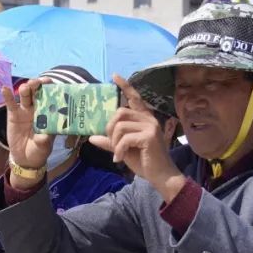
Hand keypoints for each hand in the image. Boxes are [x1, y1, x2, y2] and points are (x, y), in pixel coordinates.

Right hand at [0, 80, 53, 177]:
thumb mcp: (44, 146)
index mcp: (49, 113)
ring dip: (26, 89)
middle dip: (38, 86)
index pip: (51, 97)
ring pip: (26, 96)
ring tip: (25, 88)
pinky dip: (7, 96)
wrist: (25, 158)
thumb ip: (44, 140)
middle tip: (37, 83)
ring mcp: (25, 110)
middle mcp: (38, 109)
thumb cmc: (39, 150)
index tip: (50, 84)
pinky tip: (4, 89)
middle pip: (38, 93)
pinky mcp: (13, 114)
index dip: (51, 89)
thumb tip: (45, 136)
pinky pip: (11, 104)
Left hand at [90, 75, 184, 201]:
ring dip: (114, 142)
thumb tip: (91, 137)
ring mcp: (150, 126)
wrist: (160, 176)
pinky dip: (118, 150)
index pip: (134, 98)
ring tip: (117, 153)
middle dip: (110, 128)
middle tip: (112, 142)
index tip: (114, 76)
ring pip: (120, 126)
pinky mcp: (149, 136)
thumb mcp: (123, 149)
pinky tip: (119, 159)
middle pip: (120, 112)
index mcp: (144, 119)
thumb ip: (110, 142)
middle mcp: (149, 119)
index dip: (125, 86)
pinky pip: (124, 138)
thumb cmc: (144, 162)